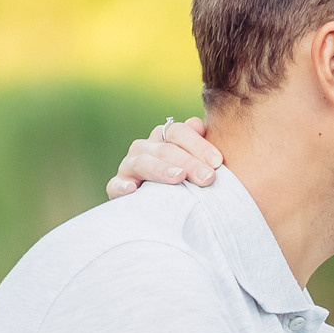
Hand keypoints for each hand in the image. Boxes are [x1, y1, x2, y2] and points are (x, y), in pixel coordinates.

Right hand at [106, 116, 223, 198]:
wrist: (160, 209)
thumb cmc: (186, 184)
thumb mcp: (195, 164)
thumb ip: (199, 144)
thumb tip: (197, 124)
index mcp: (163, 138)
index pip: (178, 132)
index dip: (198, 144)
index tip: (217, 162)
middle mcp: (144, 148)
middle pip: (165, 149)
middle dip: (189, 163)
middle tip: (208, 178)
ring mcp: (129, 167)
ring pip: (143, 163)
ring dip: (161, 170)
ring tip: (178, 177)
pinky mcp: (117, 187)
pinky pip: (116, 185)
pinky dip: (123, 186)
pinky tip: (133, 190)